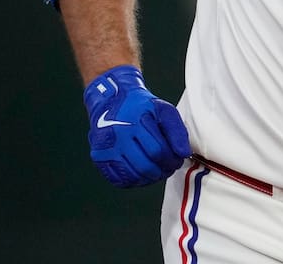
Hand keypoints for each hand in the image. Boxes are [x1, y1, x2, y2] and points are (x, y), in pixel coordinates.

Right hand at [82, 65, 190, 187]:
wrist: (111, 102)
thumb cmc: (141, 108)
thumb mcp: (164, 110)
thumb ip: (177, 131)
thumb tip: (184, 154)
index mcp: (135, 122)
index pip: (158, 151)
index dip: (172, 160)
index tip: (178, 160)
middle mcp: (118, 136)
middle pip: (145, 166)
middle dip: (163, 171)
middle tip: (170, 168)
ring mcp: (105, 148)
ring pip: (133, 176)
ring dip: (150, 178)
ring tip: (159, 172)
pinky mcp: (99, 158)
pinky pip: (119, 180)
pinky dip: (135, 181)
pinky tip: (143, 174)